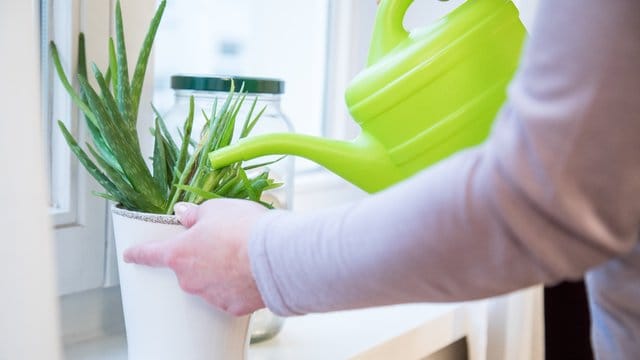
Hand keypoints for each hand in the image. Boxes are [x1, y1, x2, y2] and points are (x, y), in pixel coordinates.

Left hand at [123, 200, 267, 315]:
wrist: (276, 257)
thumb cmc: (244, 229)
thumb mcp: (217, 209)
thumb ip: (196, 214)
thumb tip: (184, 214)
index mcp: (179, 253)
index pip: (150, 254)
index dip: (138, 253)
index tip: (129, 255)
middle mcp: (189, 279)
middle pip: (186, 268)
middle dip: (199, 256)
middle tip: (221, 242)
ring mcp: (210, 296)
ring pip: (208, 282)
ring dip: (219, 271)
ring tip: (242, 255)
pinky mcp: (232, 307)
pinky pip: (229, 294)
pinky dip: (236, 285)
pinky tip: (250, 272)